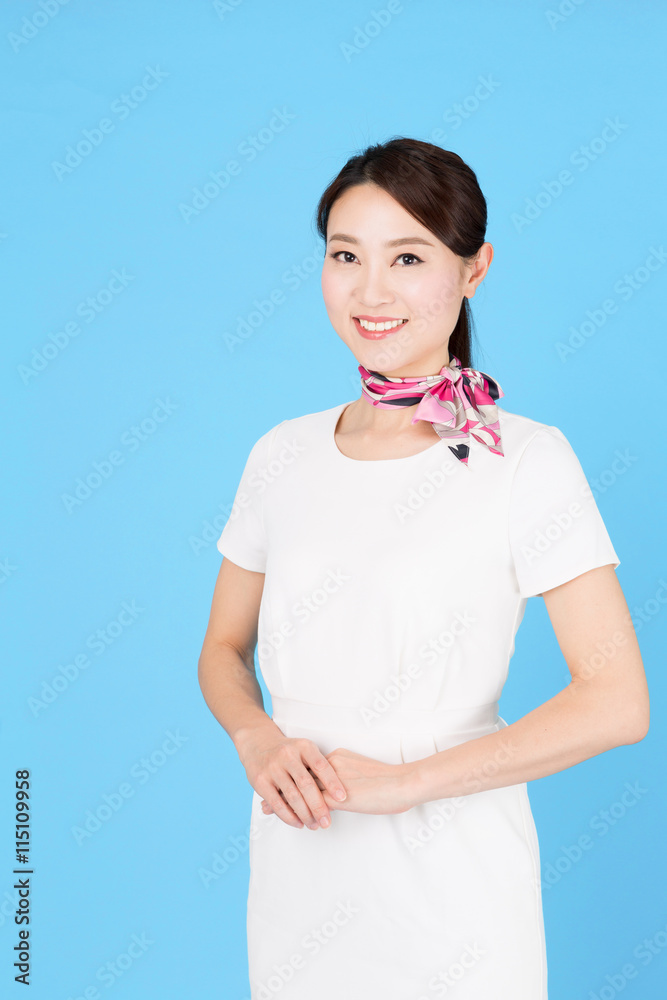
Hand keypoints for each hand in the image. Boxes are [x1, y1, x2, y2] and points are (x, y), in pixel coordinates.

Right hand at [237, 727, 347, 830]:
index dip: (332, 782)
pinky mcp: (260, 781)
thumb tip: (338, 793)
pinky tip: (298, 823)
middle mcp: (287, 755)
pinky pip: (276, 803)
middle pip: (306, 784)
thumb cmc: (289, 752)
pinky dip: (288, 816)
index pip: (320, 765)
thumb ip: (318, 768)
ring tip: (314, 825)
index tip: (342, 798)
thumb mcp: (305, 750)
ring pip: (292, 796)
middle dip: (318, 806)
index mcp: (303, 746)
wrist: (258, 744)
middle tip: (327, 821)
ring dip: (305, 814)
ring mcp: (273, 768)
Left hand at [261, 747, 414, 817]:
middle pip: (299, 776)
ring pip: (301, 791)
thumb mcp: (364, 773)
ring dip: (283, 801)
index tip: (278, 781)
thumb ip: (347, 776)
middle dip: (281, 787)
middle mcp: (331, 765)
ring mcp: (333, 781)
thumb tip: (341, 786)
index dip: (292, 776)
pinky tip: (288, 821)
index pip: (308, 767)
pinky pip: (313, 806)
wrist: (404, 782)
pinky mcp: (340, 797)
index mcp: (337, 757)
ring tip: (266, 808)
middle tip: (264, 794)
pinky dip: (298, 813)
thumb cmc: (390, 781)